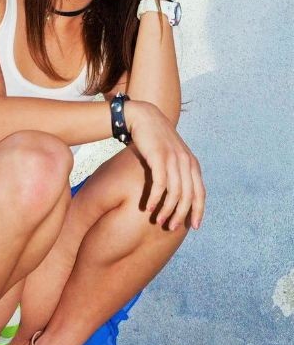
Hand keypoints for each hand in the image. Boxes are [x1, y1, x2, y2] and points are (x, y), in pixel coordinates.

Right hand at [125, 101, 205, 229]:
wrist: (144, 118)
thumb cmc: (156, 140)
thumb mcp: (172, 155)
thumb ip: (178, 172)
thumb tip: (178, 195)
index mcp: (192, 164)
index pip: (200, 193)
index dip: (199, 211)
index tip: (194, 226)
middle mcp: (186, 162)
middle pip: (189, 196)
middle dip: (181, 215)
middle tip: (171, 227)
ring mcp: (174, 159)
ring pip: (175, 193)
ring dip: (167, 210)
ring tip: (159, 221)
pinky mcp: (159, 157)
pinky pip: (160, 184)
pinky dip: (155, 198)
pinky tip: (148, 207)